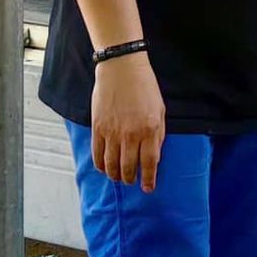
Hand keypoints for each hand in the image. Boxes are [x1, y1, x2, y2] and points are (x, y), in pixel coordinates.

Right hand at [90, 51, 164, 191]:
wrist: (121, 67)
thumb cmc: (144, 86)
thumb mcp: (160, 110)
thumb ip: (157, 134)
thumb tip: (153, 157)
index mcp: (149, 129)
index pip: (149, 163)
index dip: (148, 179)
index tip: (148, 189)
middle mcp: (130, 134)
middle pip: (128, 168)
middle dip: (131, 179)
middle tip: (132, 182)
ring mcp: (112, 132)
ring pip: (111, 165)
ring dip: (115, 175)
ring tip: (119, 177)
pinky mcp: (97, 127)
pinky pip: (97, 154)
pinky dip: (100, 165)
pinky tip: (104, 167)